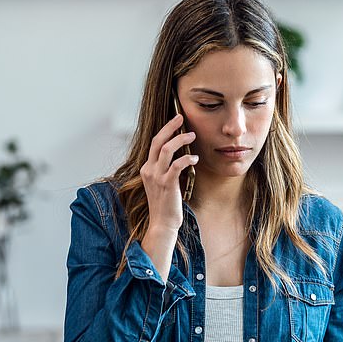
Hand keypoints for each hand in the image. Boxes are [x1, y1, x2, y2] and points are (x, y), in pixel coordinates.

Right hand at [140, 114, 198, 234]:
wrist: (162, 223)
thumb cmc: (166, 204)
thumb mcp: (162, 183)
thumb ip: (167, 169)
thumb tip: (180, 156)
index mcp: (147, 168)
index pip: (154, 144)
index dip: (165, 131)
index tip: (176, 122)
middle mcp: (149, 170)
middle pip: (157, 141)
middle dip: (170, 127)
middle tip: (181, 118)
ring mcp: (157, 177)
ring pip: (167, 149)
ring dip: (180, 140)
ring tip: (192, 135)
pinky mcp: (167, 184)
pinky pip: (177, 165)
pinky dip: (187, 159)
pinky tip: (195, 158)